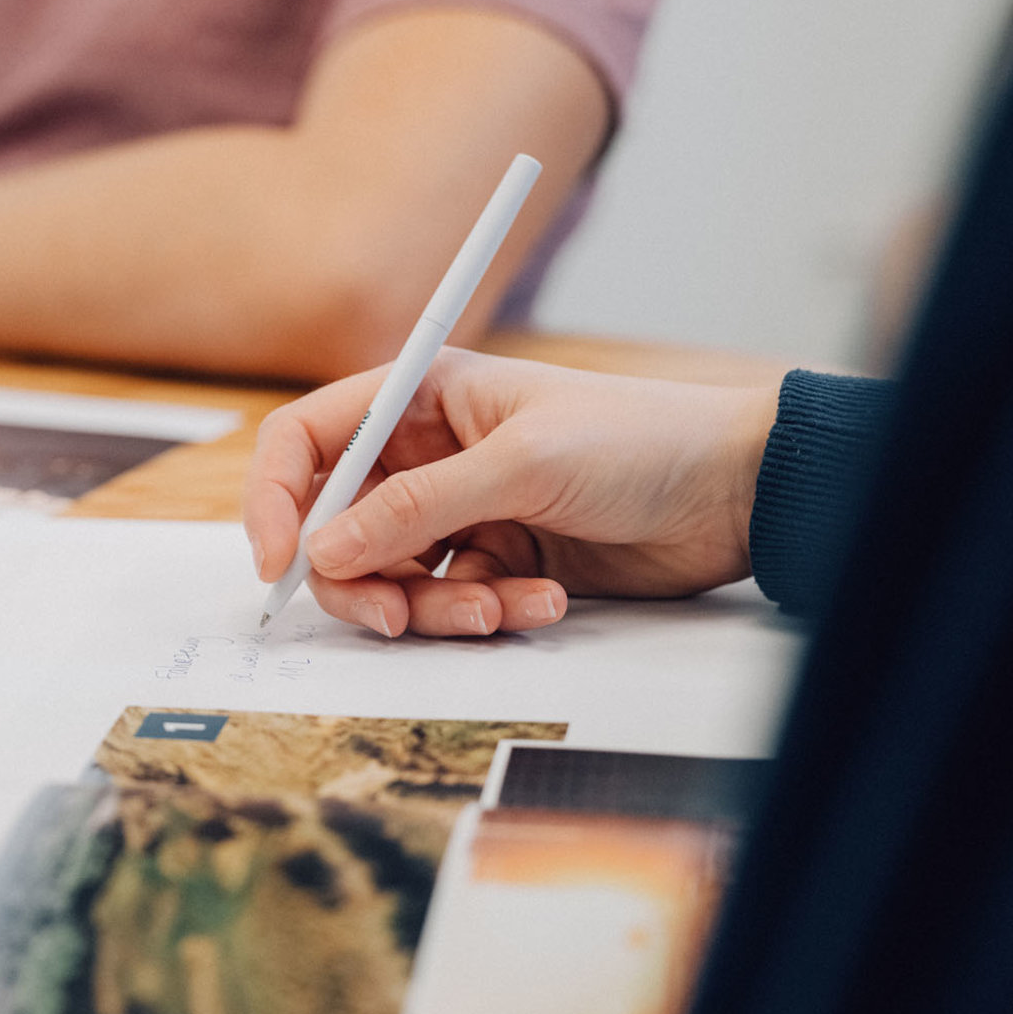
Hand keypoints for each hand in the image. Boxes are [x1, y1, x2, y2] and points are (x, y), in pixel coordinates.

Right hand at [242, 350, 777, 637]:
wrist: (735, 493)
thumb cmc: (640, 439)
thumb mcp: (521, 465)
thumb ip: (416, 508)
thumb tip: (325, 549)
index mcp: (420, 397)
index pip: (307, 442)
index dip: (277, 499)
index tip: (279, 562)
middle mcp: (427, 453)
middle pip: (337, 527)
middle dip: (360, 579)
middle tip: (394, 616)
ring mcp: (460, 511)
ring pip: (392, 578)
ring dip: (435, 606)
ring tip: (501, 606)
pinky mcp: (497, 560)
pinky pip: (452, 602)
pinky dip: (489, 614)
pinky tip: (543, 603)